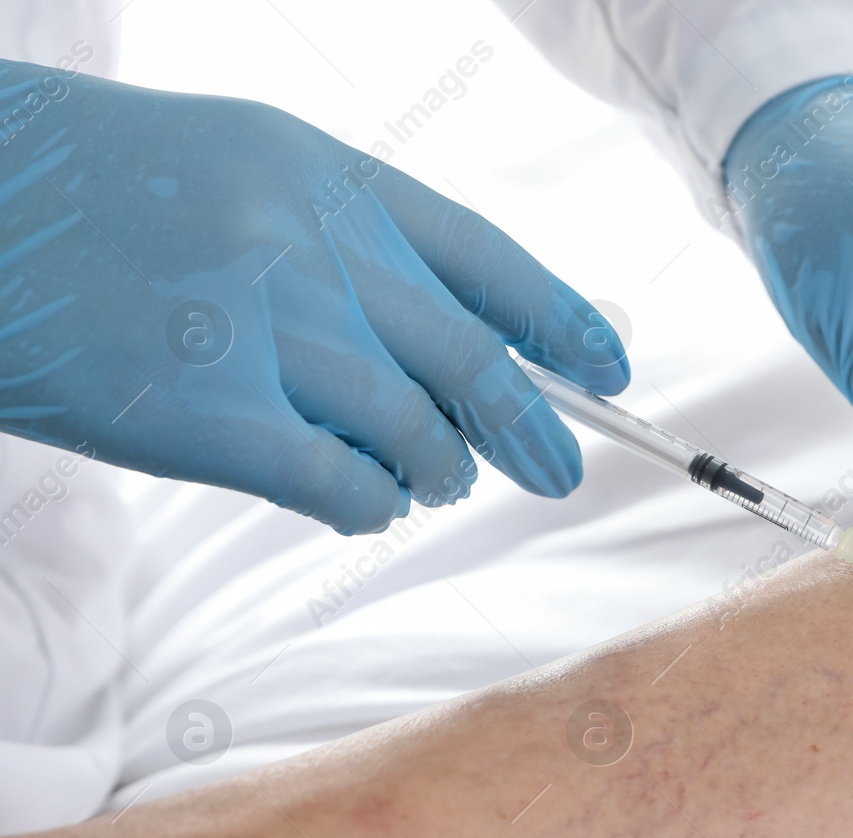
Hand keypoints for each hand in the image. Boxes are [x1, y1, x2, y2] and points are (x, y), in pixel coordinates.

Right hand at [0, 62, 626, 533]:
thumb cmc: (93, 196)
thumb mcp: (238, 169)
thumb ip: (347, 240)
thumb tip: (453, 343)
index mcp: (326, 171)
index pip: (488, 257)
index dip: (562, 321)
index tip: (611, 368)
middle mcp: (312, 244)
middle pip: (473, 362)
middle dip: (533, 429)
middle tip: (560, 471)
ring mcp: (264, 330)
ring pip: (417, 436)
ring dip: (434, 472)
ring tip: (423, 480)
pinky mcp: (208, 416)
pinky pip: (345, 488)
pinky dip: (368, 506)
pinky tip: (357, 502)